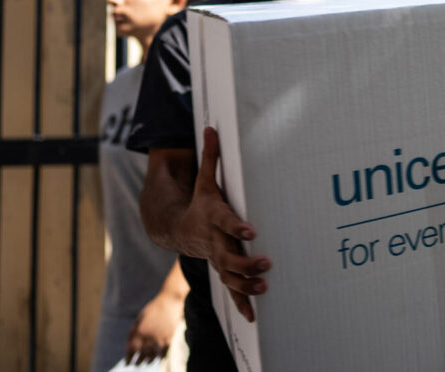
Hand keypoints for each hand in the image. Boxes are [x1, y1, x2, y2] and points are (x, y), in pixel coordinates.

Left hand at [125, 292, 182, 363]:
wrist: (169, 301)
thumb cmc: (153, 309)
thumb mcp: (139, 318)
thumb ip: (133, 332)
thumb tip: (128, 346)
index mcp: (138, 332)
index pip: (131, 351)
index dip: (128, 358)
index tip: (127, 362)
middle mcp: (147, 338)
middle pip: (140, 356)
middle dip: (137, 362)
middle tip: (136, 364)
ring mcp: (158, 339)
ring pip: (151, 357)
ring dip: (148, 360)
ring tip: (146, 361)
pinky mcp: (169, 339)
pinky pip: (163, 354)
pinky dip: (160, 357)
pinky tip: (159, 357)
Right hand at [182, 127, 271, 321]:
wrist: (180, 229)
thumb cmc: (201, 202)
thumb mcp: (204, 180)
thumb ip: (211, 157)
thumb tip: (211, 127)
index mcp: (214, 217)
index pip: (226, 221)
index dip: (236, 226)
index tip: (251, 230)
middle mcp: (216, 241)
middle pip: (228, 254)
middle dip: (245, 262)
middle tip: (265, 262)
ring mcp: (218, 258)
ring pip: (230, 276)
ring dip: (246, 285)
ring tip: (264, 286)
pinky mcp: (223, 271)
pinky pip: (231, 290)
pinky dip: (242, 303)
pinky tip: (254, 316)